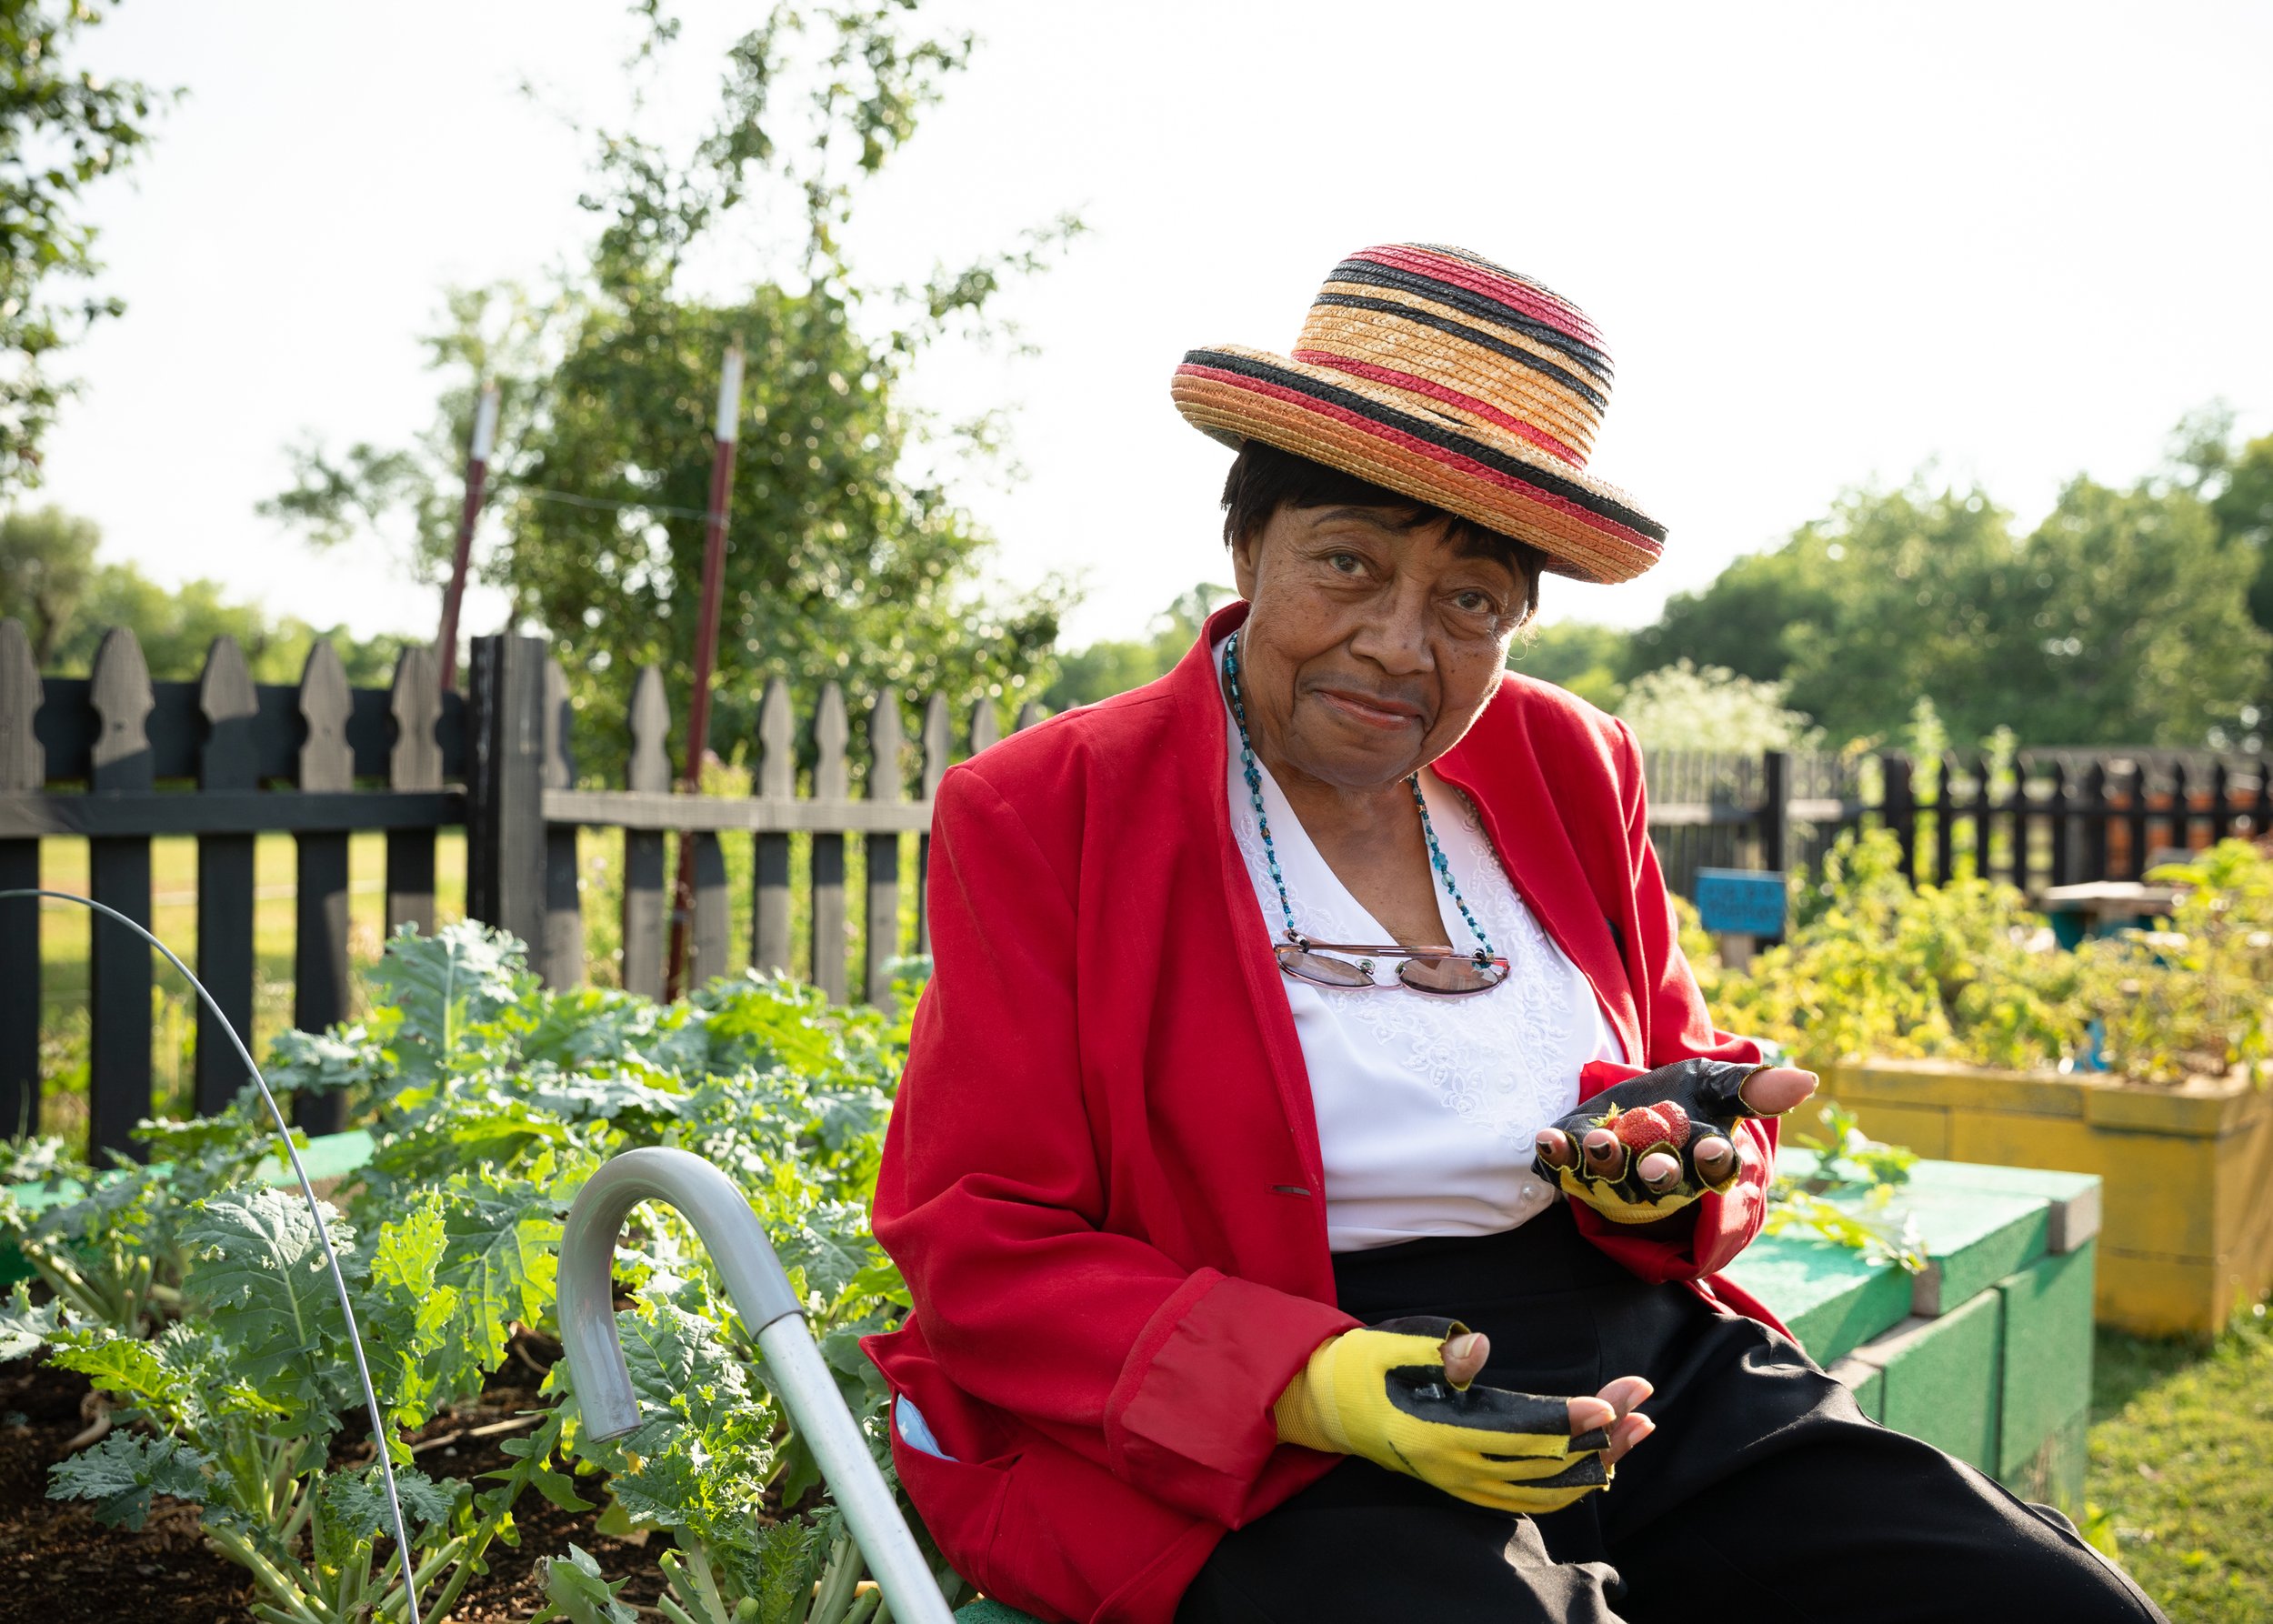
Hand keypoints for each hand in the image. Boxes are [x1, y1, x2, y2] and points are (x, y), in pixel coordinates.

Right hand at [1272, 1318, 1644, 1513]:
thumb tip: (1479, 1346)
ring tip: (1637, 1428)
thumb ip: (1441, 1352)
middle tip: (1642, 1399)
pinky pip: (1531, 1499)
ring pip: (1547, 1486)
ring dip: (1597, 1460)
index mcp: (1442, 1433)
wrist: (1325, 1405)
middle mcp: (1458, 1469)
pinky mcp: (1468, 1488)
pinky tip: (1599, 1463)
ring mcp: (1465, 1484)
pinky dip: (1571, 1484)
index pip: (1522, 1432)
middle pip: (1547, 1461)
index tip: (1610, 1402)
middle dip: (1601, 1432)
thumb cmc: (1362, 1367)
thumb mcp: (1395, 1348)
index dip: (1569, 1419)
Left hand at [1533, 1059, 1817, 1224]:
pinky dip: (1554, 1154)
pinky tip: (1547, 1139)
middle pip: (1662, 1182)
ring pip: (1612, 1176)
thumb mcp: (1716, 1085)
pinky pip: (1563, 1166)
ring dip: (1606, 1161)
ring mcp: (1614, 1173)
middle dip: (1659, 1173)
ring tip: (1600, 1141)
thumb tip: (1808, 1080)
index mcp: (1700, 1160)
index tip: (1711, 1148)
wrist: (1630, 1103)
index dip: (1712, 1161)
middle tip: (1658, 1164)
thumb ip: (1753, 1087)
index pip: (1714, 1168)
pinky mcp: (1574, 1162)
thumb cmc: (1682, 1101)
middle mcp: (1658, 1175)